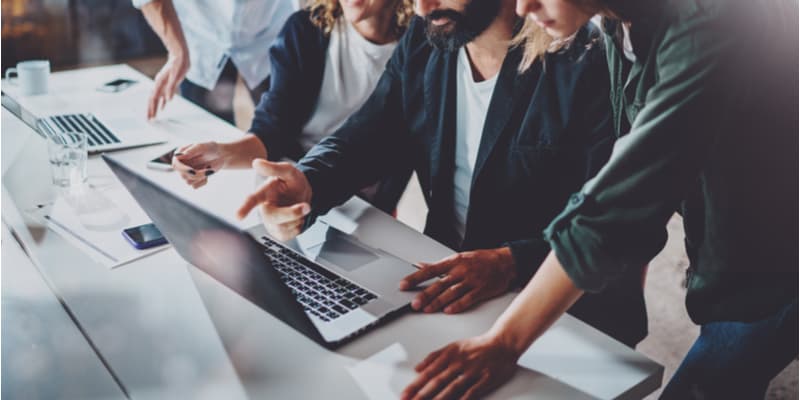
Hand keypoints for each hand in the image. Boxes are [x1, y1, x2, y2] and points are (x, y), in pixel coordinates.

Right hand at [147, 52, 188, 118]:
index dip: (152, 108)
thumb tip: (168, 100)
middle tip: (149, 120)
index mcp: (160, 83)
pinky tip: (162, 107)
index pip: (154, 99)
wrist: (179, 55)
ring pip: (156, 98)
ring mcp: (163, 84)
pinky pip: (162, 95)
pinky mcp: (167, 84)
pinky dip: (161, 102)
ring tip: (154, 116)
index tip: (150, 117)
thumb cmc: (179, 64)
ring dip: (155, 107)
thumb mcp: (177, 76)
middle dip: (151, 110)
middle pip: (153, 99)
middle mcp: (160, 84)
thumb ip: (172, 88)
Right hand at [172, 142, 228, 188]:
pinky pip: (195, 186)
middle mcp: (181, 164)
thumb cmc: (210, 148)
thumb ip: (191, 151)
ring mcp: (186, 173)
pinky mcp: (193, 179)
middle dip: (197, 175)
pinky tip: (208, 173)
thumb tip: (177, 156)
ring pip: (188, 182)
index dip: (182, 169)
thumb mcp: (202, 147)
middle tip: (209, 170)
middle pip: (183, 176)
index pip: (176, 165)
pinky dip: (203, 181)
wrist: (219, 155)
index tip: (193, 171)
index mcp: (180, 155)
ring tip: (209, 169)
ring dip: (201, 177)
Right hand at [237, 159, 312, 239]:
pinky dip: (299, 226)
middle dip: (291, 213)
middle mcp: (265, 209)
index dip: (244, 207)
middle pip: (271, 216)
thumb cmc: (293, 183)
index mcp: (264, 193)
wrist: (304, 196)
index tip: (238, 216)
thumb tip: (257, 163)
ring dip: (297, 218)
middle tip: (305, 206)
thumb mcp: (289, 171)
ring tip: (298, 208)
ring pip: (282, 227)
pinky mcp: (279, 233)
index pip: (252, 200)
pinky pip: (290, 234)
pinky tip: (296, 218)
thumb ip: (274, 168)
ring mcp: (271, 222)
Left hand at [399, 248, 515, 313]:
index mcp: (453, 261)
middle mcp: (461, 271)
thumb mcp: (459, 258)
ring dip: (438, 302)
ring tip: (427, 310)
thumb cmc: (481, 260)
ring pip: (451, 293)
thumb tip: (420, 265)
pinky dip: (457, 305)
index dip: (415, 278)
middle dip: (425, 294)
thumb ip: (439, 265)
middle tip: (414, 303)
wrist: (505, 262)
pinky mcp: (481, 290)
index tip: (404, 285)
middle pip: (439, 284)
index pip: (429, 270)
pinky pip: (467, 299)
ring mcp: (471, 281)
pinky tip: (448, 311)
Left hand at [401, 334, 519, 399]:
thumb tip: (417, 368)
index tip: (404, 394)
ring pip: (452, 387)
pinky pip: (472, 391)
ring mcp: (473, 371)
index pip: (428, 372)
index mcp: (449, 354)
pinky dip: (463, 399)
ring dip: (439, 399)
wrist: (503, 343)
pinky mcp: (486, 378)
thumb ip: (434, 357)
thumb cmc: (477, 346)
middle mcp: (459, 362)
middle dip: (422, 394)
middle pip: (437, 381)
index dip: (415, 385)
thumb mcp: (453, 346)